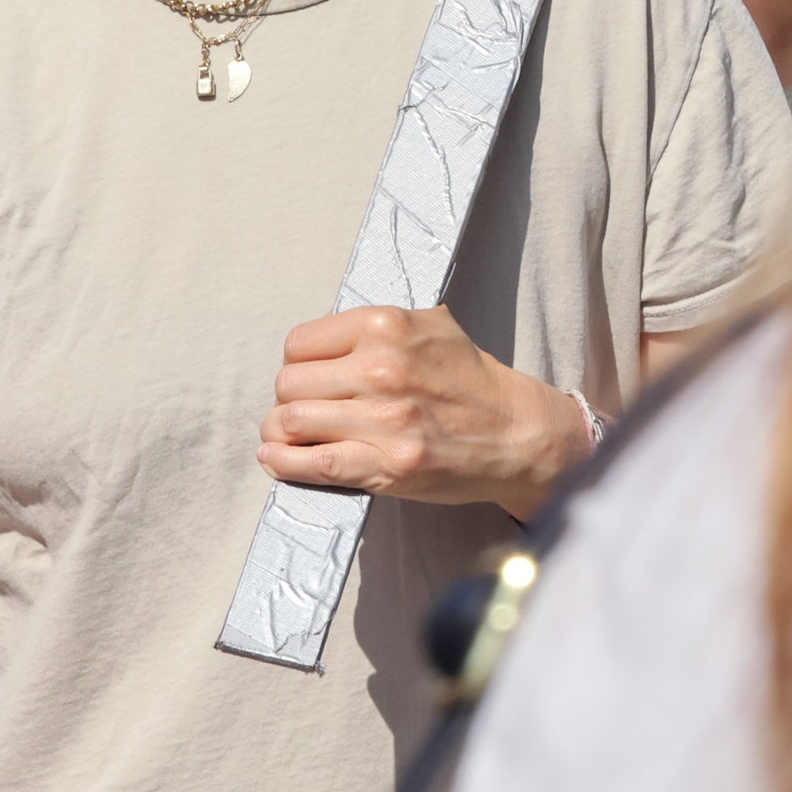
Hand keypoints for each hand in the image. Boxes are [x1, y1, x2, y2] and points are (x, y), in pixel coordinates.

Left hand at [257, 305, 590, 521]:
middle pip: (289, 383)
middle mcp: (380, 368)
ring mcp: (384, 420)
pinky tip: (274, 459)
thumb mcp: (428, 325)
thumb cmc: (469, 379)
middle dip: (287, 398)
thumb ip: (372, 327)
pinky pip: (316, 464)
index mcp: (385, 326)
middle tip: (299, 407)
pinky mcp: (388, 466)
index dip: (296, 362)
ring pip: (292, 421)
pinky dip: (284, 463)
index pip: (299, 343)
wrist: (517, 432)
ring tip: (282, 435)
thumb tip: (317, 341)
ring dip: (279, 431)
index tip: (306, 376)